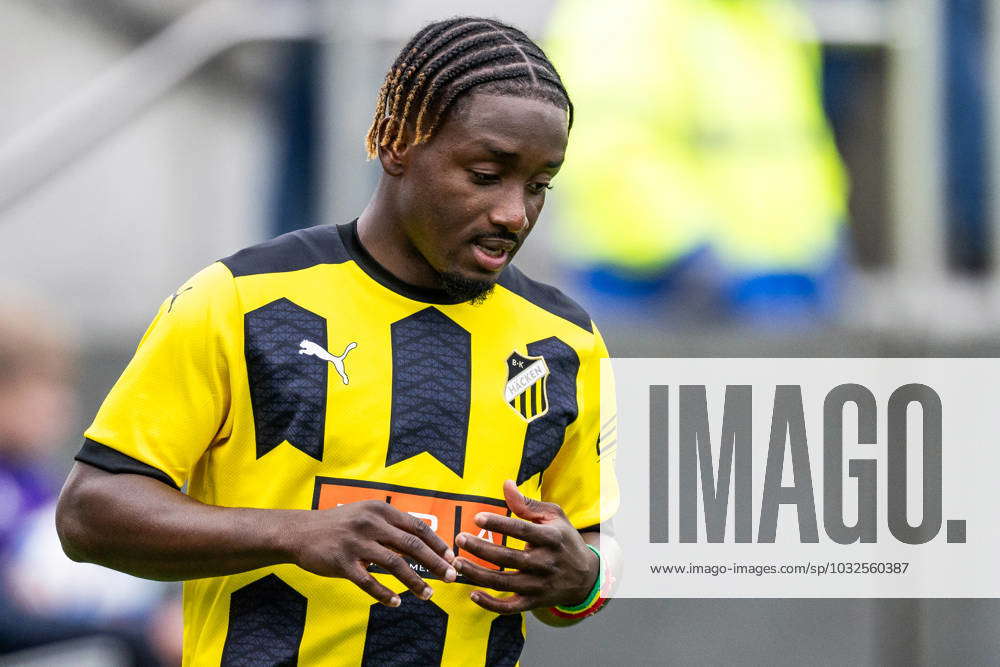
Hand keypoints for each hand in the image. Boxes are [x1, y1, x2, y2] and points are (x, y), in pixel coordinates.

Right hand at [288, 500, 456, 605]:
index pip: (417, 526)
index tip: (450, 557)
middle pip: (412, 545)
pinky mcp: (342, 562)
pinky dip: (385, 594)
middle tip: (450, 577)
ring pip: (395, 565)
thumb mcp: (366, 514)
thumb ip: (390, 524)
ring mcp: (357, 543)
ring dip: (415, 582)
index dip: (437, 543)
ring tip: (428, 595)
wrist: (299, 532)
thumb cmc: (338, 525)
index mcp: (380, 509)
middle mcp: (371, 523)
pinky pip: (369, 582)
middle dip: (435, 563)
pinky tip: (396, 603)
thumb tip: (421, 541)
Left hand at [453, 480, 598, 613]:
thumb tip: (506, 484)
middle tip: (460, 538)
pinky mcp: (534, 603)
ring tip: (457, 562)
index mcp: (551, 538)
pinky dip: (490, 604)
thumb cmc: (564, 540)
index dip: (499, 525)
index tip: (477, 518)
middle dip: (482, 549)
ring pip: (504, 583)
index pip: (522, 531)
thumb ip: (528, 503)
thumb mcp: (555, 516)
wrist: (586, 576)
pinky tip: (472, 593)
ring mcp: (539, 586)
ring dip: (478, 574)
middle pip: (509, 558)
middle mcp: (546, 563)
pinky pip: (509, 607)